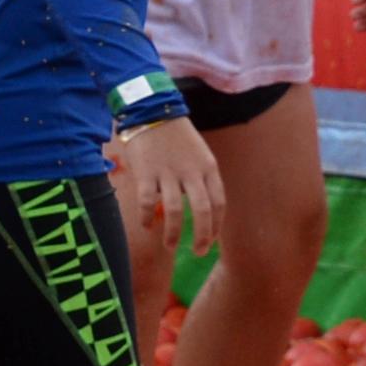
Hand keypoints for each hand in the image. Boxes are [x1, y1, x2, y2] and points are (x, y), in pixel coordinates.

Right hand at [107, 115, 224, 257]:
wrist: (153, 113)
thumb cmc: (178, 138)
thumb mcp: (199, 155)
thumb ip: (201, 180)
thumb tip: (200, 209)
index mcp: (209, 168)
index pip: (219, 202)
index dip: (217, 225)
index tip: (213, 241)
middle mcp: (192, 172)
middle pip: (202, 210)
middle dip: (202, 236)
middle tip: (199, 253)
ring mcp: (169, 173)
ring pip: (176, 211)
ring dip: (174, 233)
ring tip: (171, 246)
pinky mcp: (147, 173)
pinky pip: (149, 202)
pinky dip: (148, 217)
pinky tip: (147, 225)